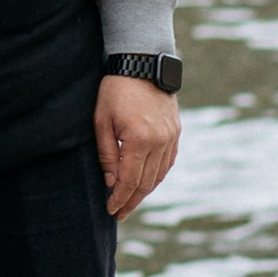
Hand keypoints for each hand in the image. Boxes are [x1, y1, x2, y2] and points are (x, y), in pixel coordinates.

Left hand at [95, 73, 179, 221]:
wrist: (142, 63)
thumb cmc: (115, 89)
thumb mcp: (102, 120)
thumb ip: (107, 154)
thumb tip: (111, 182)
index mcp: (140, 139)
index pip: (130, 181)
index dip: (120, 199)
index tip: (111, 210)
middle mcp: (160, 141)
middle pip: (147, 182)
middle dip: (132, 200)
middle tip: (120, 214)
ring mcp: (171, 137)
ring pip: (160, 174)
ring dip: (146, 191)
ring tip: (131, 202)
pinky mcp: (176, 131)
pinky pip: (168, 162)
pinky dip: (158, 175)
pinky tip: (147, 182)